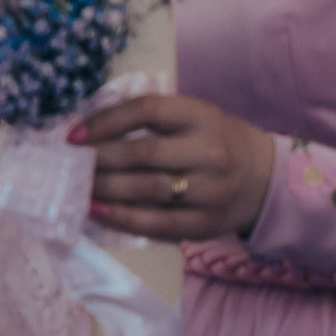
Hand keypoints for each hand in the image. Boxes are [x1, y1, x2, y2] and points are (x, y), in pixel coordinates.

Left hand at [75, 93, 273, 241]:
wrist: (264, 178)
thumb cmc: (212, 141)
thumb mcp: (191, 117)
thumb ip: (150, 119)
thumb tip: (87, 130)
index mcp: (202, 115)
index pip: (146, 110)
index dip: (105, 121)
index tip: (74, 135)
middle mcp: (210, 151)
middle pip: (143, 153)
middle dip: (98, 159)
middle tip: (70, 164)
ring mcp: (211, 190)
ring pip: (147, 190)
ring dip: (105, 189)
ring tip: (77, 187)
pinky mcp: (207, 224)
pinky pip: (158, 224)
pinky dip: (123, 219)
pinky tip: (97, 212)